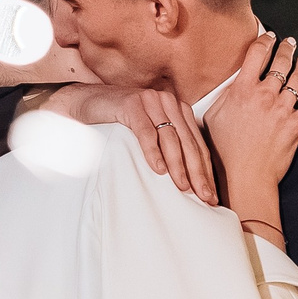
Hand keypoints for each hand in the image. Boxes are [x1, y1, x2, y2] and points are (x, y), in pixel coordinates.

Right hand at [38, 83, 218, 203]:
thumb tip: (185, 181)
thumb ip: (167, 146)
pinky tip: (158, 170)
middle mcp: (168, 102)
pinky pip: (145, 131)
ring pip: (170, 138)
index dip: (205, 170)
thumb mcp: (149, 132)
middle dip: (197, 172)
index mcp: (177, 109)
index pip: (197, 144)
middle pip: (188, 142)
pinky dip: (152, 152)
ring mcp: (150, 101)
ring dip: (178, 166)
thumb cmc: (118, 123)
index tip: (211, 195)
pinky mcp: (131, 104)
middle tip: (204, 197)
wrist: (86, 101)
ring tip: (183, 188)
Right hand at [202, 33, 297, 229]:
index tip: (268, 35)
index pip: (257, 54)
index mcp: (242, 90)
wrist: (246, 175)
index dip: (264, 41)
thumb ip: (223, 96)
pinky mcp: (297, 124)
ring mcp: (283, 109)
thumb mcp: (212, 117)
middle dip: (286, 48)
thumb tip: (229, 83)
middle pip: (280, 62)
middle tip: (289, 42)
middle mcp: (265, 95)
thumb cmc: (224, 151)